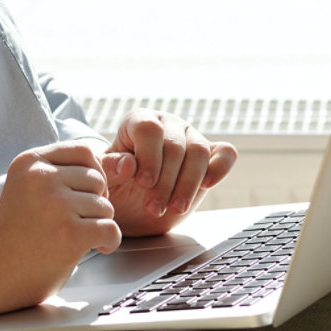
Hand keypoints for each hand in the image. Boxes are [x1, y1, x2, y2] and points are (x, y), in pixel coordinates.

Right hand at [0, 141, 122, 306]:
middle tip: (80, 221)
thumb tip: (111, 163)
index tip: (82, 195)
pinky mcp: (69, 233)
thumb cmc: (14, 234)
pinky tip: (97, 248)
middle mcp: (41, 177)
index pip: (83, 150)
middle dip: (95, 201)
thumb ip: (59, 172)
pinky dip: (110, 242)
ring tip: (78, 236)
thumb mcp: (27, 188)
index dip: (91, 173)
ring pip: (106, 206)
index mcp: (29, 161)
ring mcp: (55, 204)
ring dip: (99, 223)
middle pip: (97, 178)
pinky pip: (110, 229)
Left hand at [99, 109, 236, 236]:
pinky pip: (225, 154)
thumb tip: (128, 164)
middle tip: (153, 207)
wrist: (132, 206)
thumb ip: (111, 169)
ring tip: (175, 208)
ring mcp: (191, 138)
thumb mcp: (106, 180)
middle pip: (175, 146)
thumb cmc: (116, 186)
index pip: (149, 129)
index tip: (143, 183)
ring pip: (199, 152)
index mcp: (139, 121)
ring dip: (188, 184)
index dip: (148, 156)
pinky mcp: (211, 155)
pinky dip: (221, 167)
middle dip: (165, 181)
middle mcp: (167, 125)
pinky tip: (208, 185)